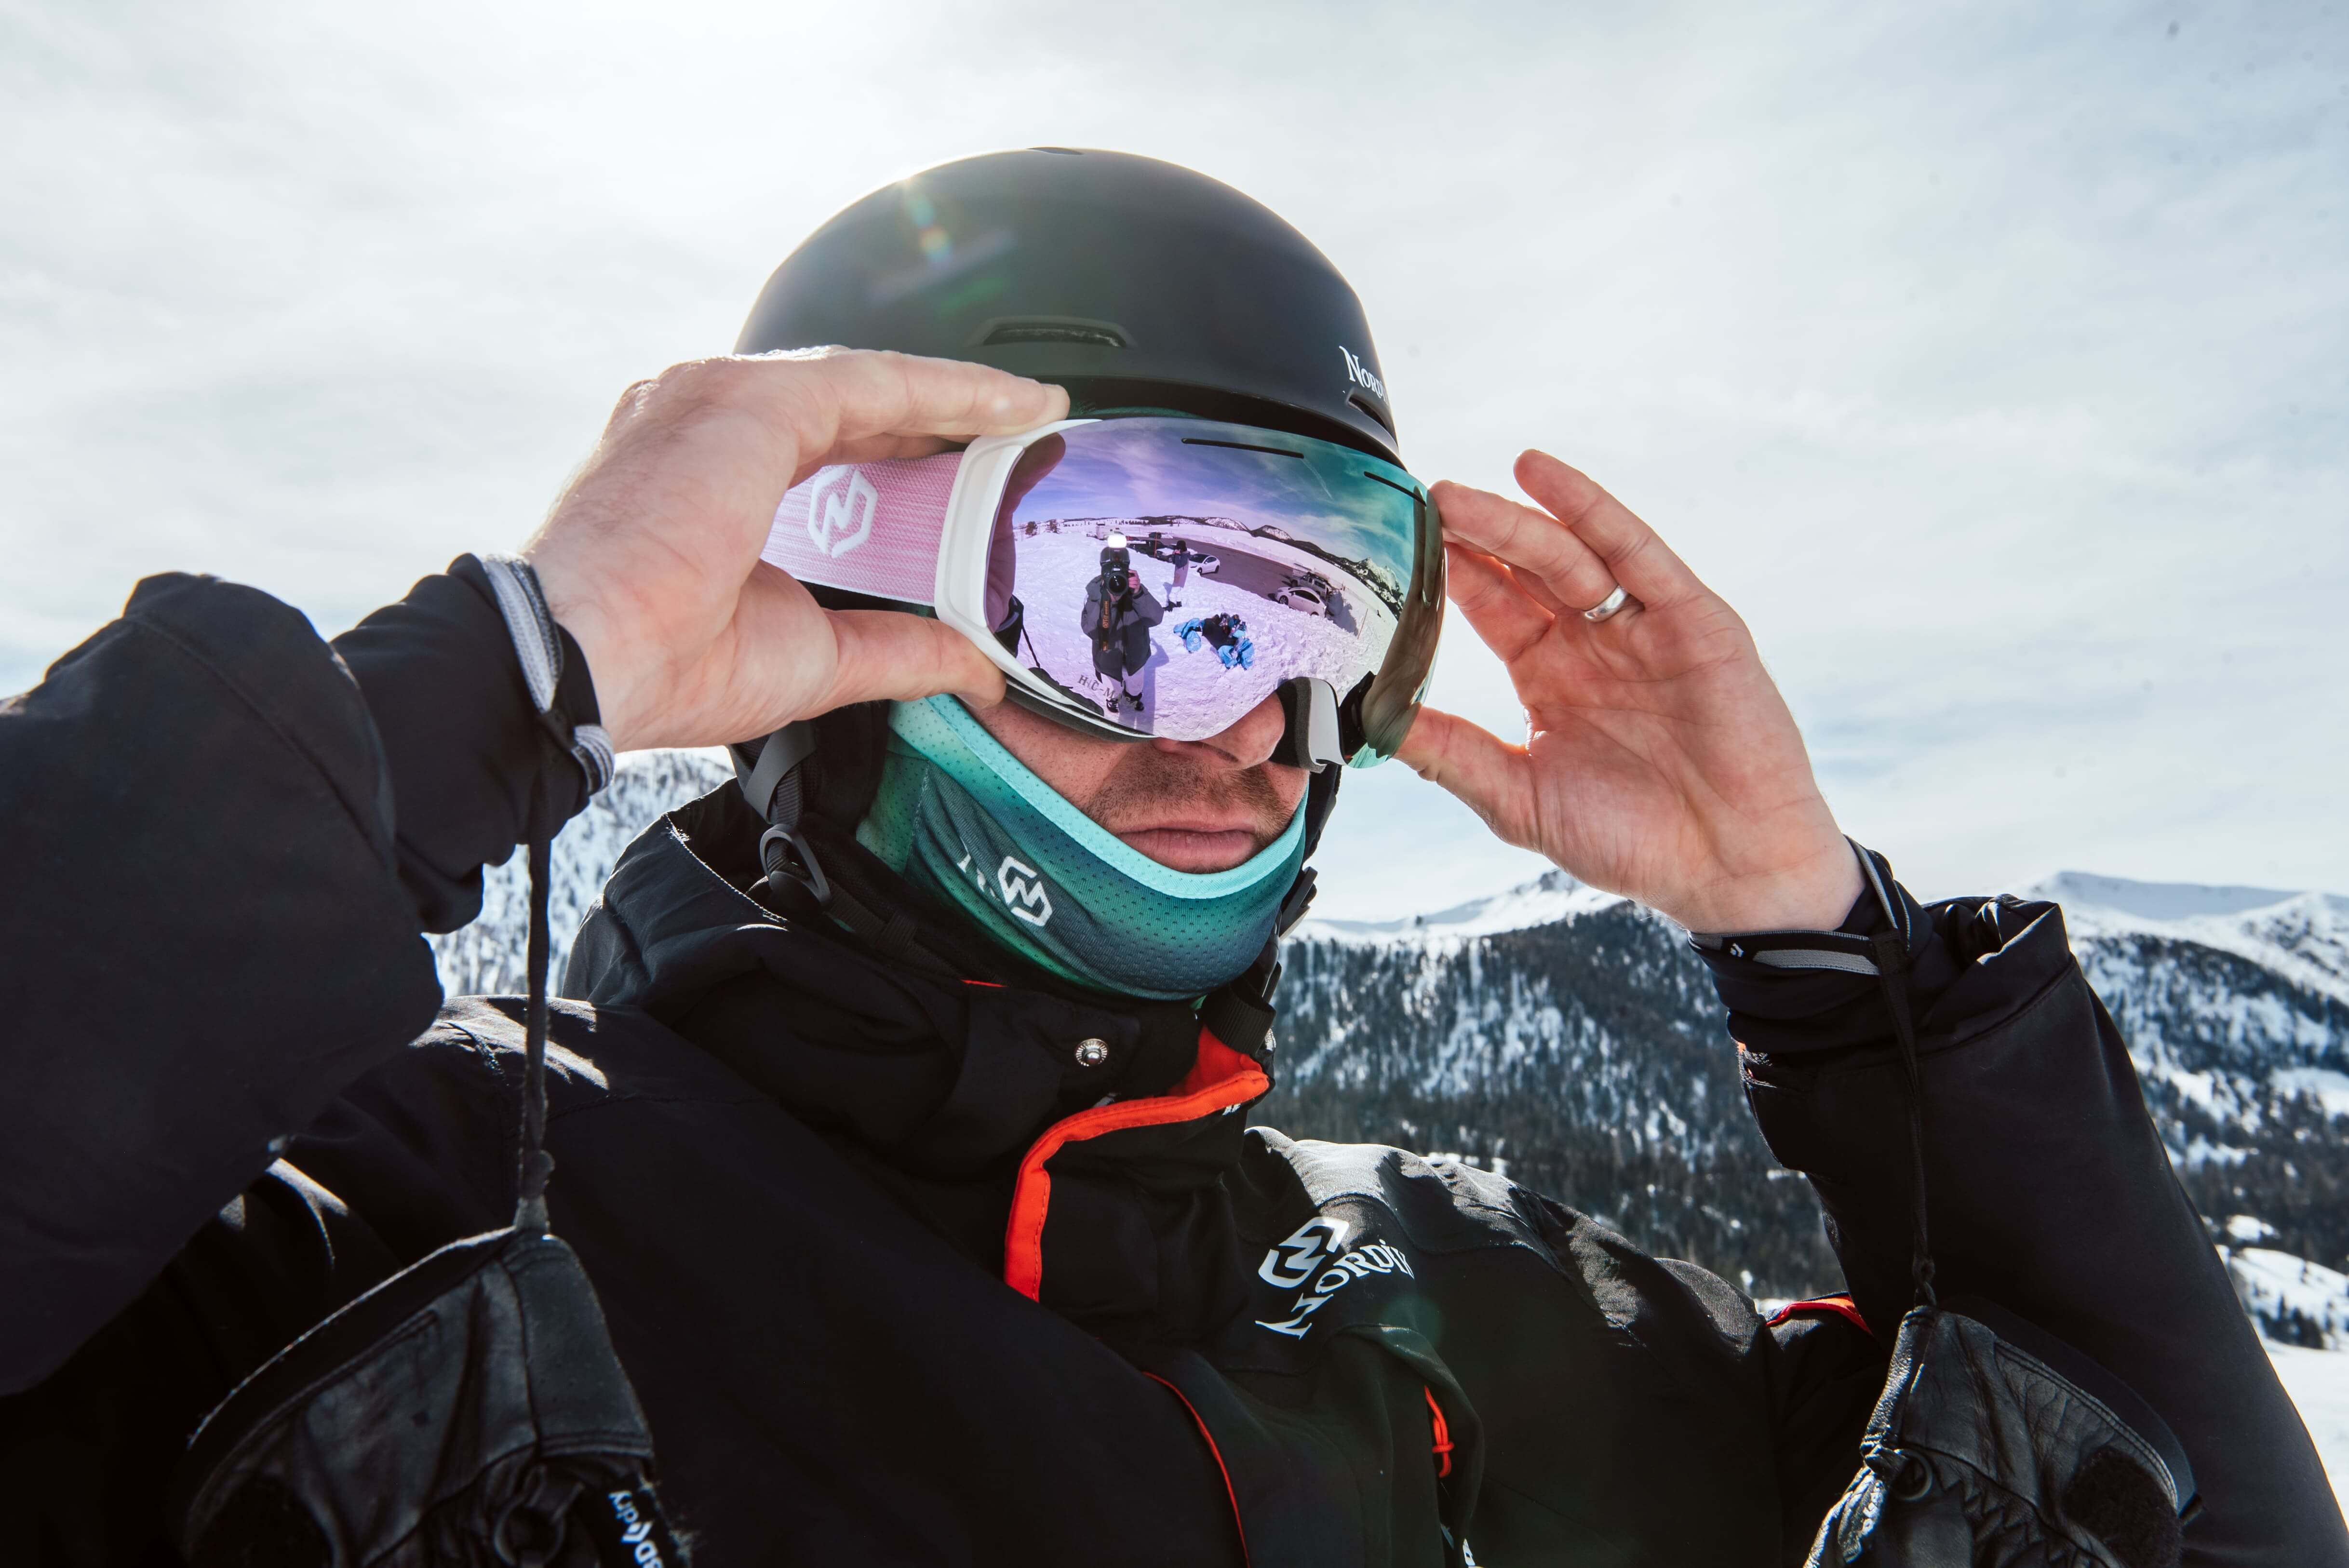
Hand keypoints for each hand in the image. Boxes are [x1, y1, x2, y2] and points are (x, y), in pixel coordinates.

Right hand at [524, 349, 1066, 749]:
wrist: (581, 664)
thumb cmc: (660, 667)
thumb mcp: (814, 658)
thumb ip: (900, 647)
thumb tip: (977, 667)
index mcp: (707, 468)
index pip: (829, 442)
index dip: (909, 451)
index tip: (976, 465)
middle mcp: (705, 415)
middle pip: (854, 405)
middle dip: (943, 419)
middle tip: (1022, 436)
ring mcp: (719, 397)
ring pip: (871, 383)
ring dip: (959, 397)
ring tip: (1033, 413)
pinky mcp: (748, 400)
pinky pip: (877, 382)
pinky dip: (950, 390)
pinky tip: (1011, 405)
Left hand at [1398, 451, 1861, 932]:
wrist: (1729, 867)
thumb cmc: (1633, 842)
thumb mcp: (1519, 796)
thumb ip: (1449, 752)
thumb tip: (1369, 723)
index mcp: (1550, 677)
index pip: (1492, 607)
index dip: (1448, 574)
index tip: (1394, 545)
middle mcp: (1593, 643)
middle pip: (1523, 570)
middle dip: (1472, 535)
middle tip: (1417, 506)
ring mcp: (1644, 626)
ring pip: (1567, 553)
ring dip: (1511, 520)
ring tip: (1453, 495)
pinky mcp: (1693, 618)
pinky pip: (1635, 550)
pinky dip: (1589, 508)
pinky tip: (1541, 474)